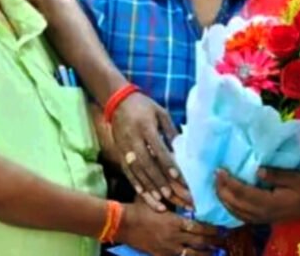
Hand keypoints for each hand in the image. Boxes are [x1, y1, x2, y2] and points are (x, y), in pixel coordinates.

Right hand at [111, 92, 192, 210]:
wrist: (118, 101)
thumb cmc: (143, 106)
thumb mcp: (160, 112)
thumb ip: (170, 130)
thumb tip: (181, 148)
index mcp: (145, 126)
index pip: (157, 148)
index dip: (167, 163)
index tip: (178, 177)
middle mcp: (133, 138)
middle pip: (146, 163)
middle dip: (158, 180)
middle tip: (170, 194)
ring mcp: (124, 147)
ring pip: (136, 170)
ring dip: (148, 186)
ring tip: (159, 199)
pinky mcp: (119, 152)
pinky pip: (127, 171)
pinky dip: (135, 183)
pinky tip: (143, 194)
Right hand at [116, 201, 221, 255]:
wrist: (122, 223)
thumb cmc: (138, 208)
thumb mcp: (157, 199)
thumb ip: (172, 198)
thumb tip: (187, 194)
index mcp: (174, 222)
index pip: (199, 227)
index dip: (212, 229)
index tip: (222, 229)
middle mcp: (174, 237)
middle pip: (200, 242)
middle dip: (214, 242)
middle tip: (224, 241)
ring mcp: (168, 248)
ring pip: (192, 254)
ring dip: (206, 254)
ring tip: (215, 253)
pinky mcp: (161, 255)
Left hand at [215, 168, 299, 224]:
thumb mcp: (295, 177)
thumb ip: (275, 174)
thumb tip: (256, 170)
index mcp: (269, 203)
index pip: (242, 193)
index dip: (228, 182)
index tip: (219, 170)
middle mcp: (263, 214)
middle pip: (235, 204)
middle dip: (222, 190)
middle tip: (214, 175)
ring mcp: (263, 218)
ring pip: (236, 212)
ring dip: (224, 199)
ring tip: (217, 185)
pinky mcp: (265, 218)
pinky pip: (242, 216)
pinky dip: (232, 208)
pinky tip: (228, 199)